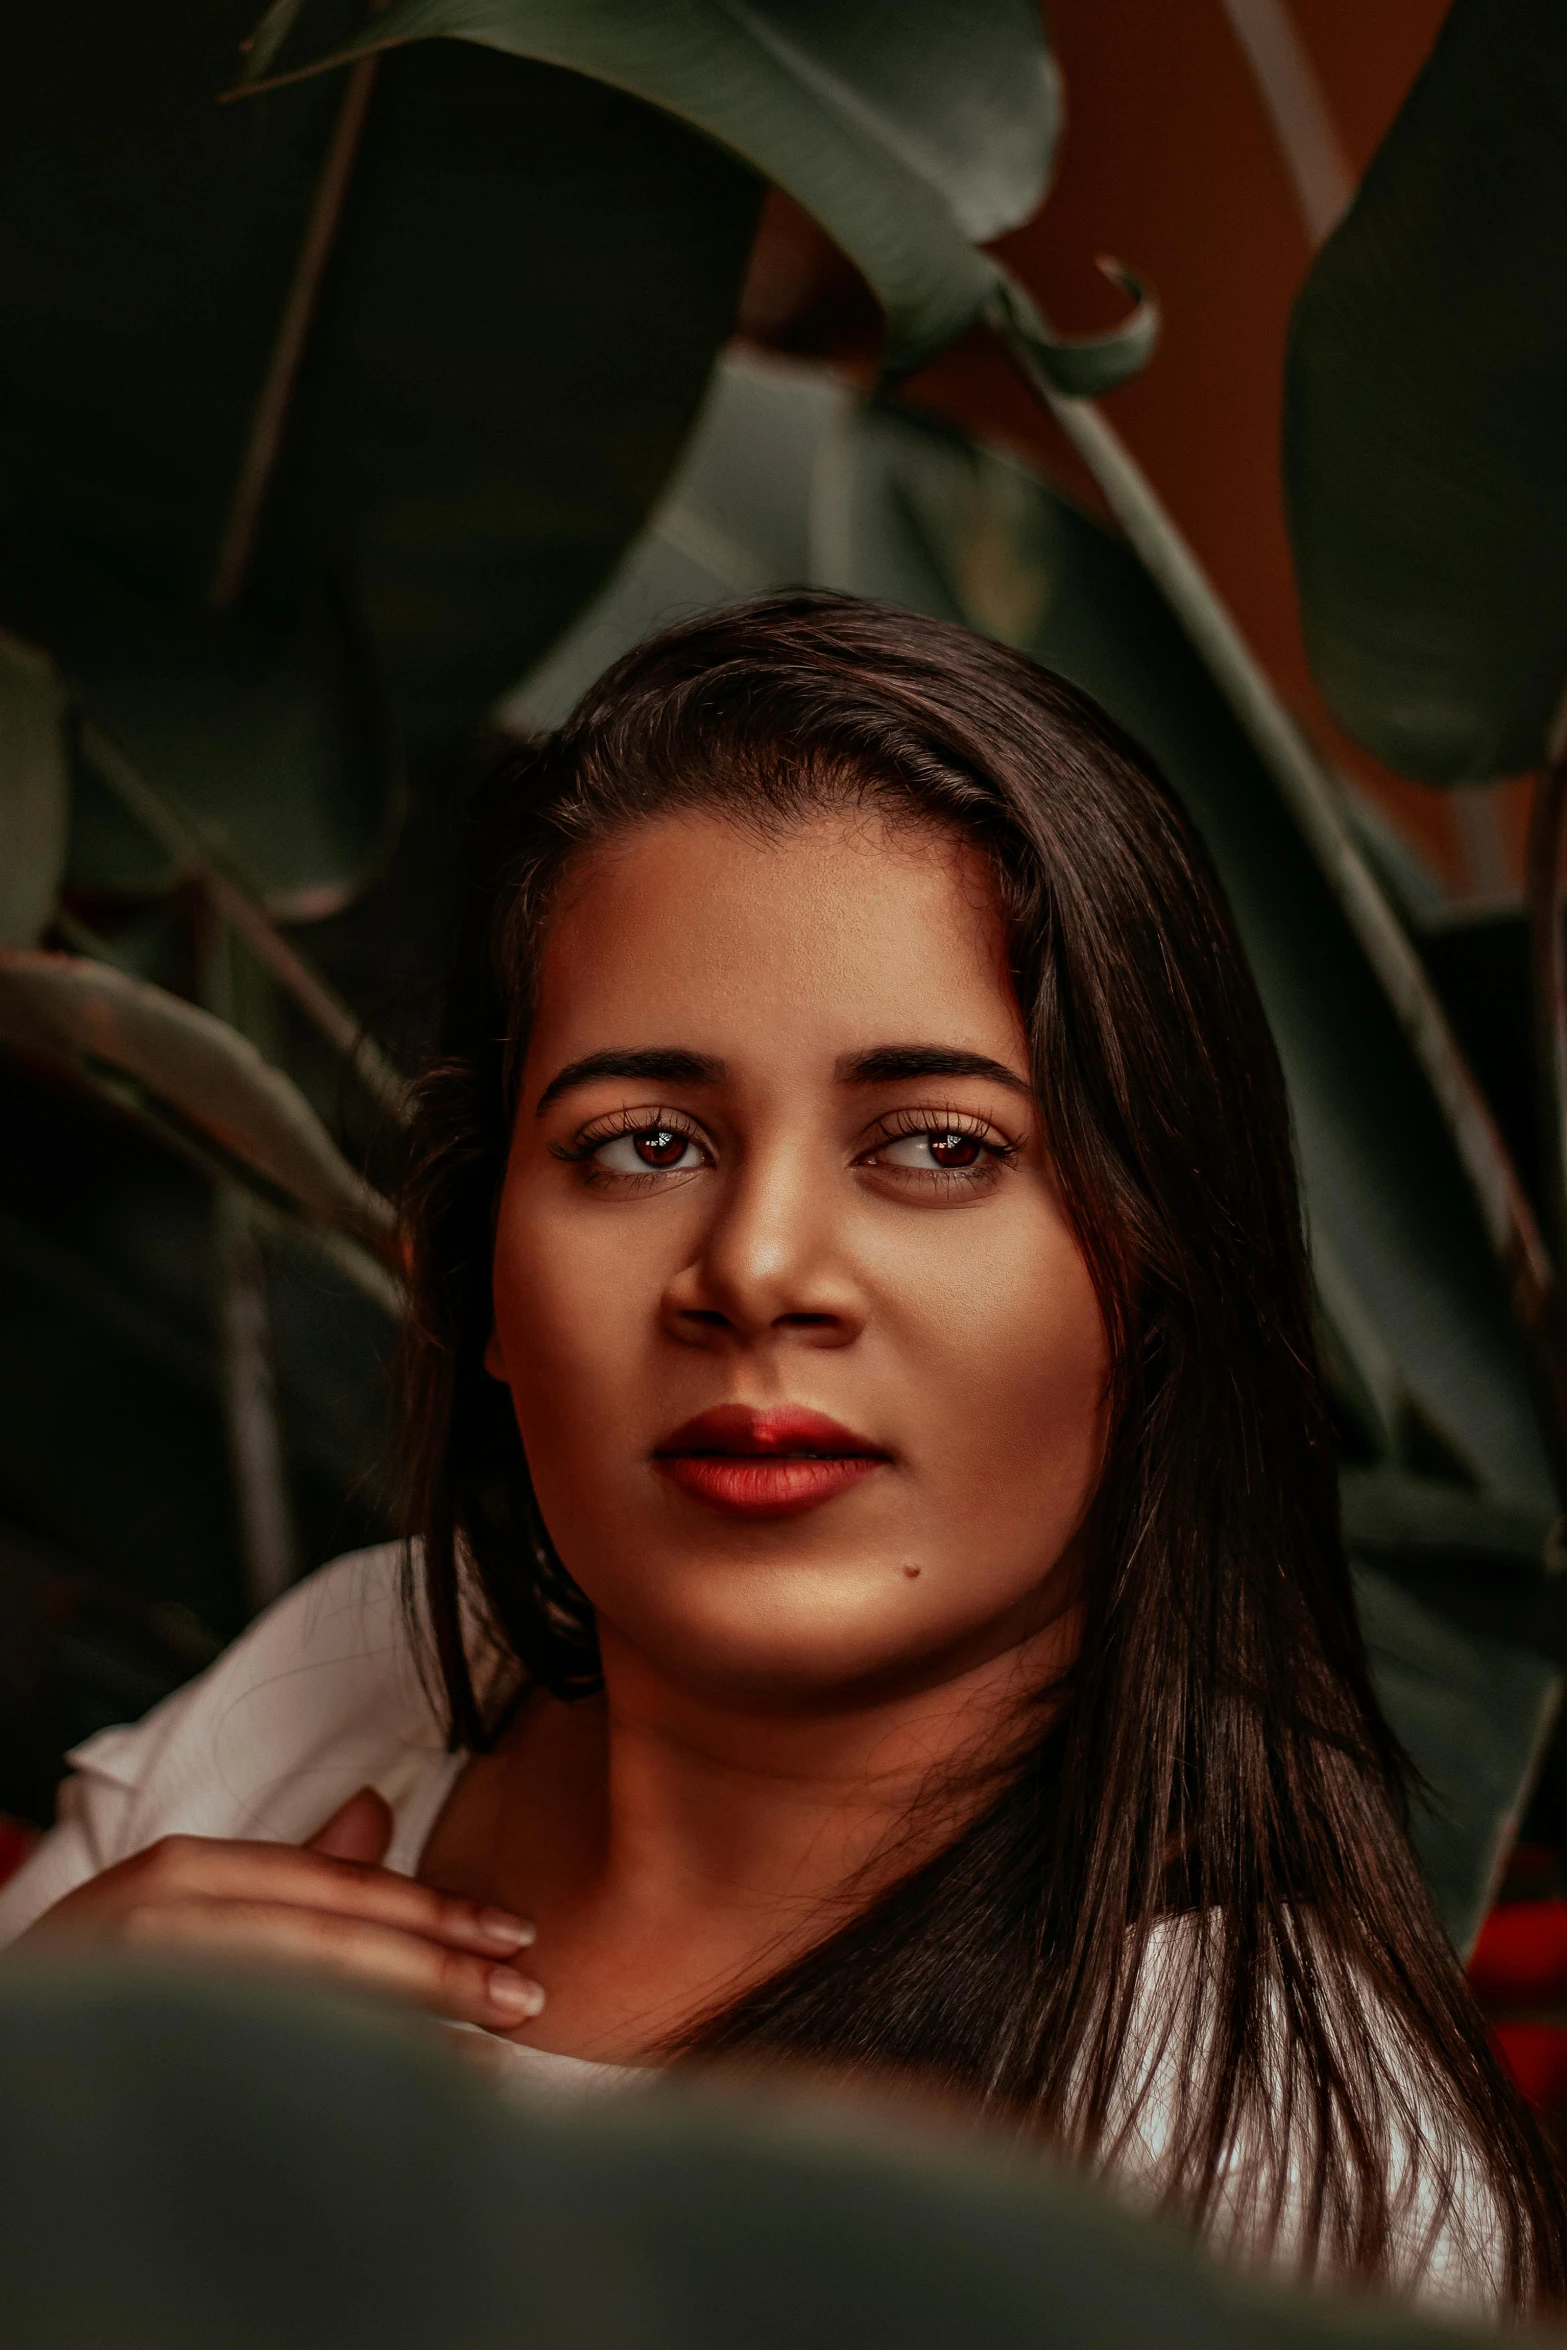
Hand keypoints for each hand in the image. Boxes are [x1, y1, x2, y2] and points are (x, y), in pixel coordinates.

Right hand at [13, 1788, 543, 2033]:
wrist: (6, 2042)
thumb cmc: (102, 1967)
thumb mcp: (186, 1898)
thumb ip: (289, 1869)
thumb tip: (376, 1807)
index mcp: (186, 1872)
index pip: (336, 1890)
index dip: (431, 1912)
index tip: (512, 1934)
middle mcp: (166, 1923)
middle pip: (333, 1947)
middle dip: (438, 1974)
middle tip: (526, 1997)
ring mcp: (148, 1997)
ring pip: (304, 2012)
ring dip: (404, 2037)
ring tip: (484, 2058)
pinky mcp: (140, 2058)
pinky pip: (259, 2071)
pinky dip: (337, 2084)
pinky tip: (396, 2098)